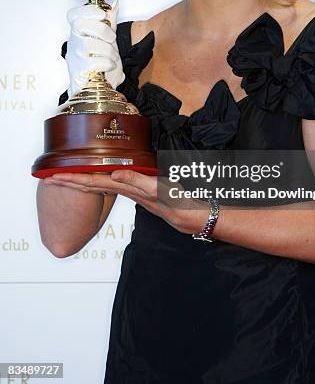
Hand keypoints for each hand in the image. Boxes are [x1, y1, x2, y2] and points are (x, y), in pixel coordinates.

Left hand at [44, 171, 208, 234]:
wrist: (188, 216)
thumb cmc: (175, 202)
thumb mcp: (157, 189)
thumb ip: (136, 181)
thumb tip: (112, 174)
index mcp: (125, 189)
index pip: (92, 183)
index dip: (72, 179)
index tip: (54, 176)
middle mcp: (123, 191)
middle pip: (89, 186)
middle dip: (69, 182)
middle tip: (49, 177)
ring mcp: (129, 192)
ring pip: (98, 186)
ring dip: (80, 182)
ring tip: (65, 178)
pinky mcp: (136, 190)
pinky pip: (110, 186)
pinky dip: (97, 182)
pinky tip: (97, 180)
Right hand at [65, 0, 124, 96]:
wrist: (99, 90)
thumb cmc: (101, 66)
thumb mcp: (109, 41)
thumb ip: (110, 23)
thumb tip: (114, 4)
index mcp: (80, 33)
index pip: (74, 15)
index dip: (87, 11)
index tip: (102, 15)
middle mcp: (74, 43)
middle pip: (80, 25)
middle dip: (101, 29)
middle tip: (111, 38)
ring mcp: (74, 58)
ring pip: (89, 44)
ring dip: (108, 51)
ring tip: (112, 58)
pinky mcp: (78, 72)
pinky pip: (93, 62)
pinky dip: (106, 63)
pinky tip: (108, 67)